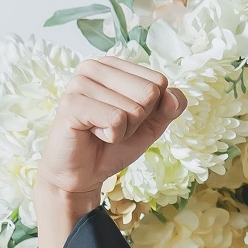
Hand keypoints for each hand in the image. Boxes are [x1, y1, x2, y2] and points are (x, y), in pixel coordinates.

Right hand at [33, 54, 187, 247]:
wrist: (78, 181)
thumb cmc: (109, 151)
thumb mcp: (148, 130)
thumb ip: (168, 108)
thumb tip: (177, 95)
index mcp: (111, 66)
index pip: (161, 81)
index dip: (153, 112)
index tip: (125, 125)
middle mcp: (91, 67)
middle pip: (152, 91)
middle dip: (141, 122)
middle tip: (112, 134)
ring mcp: (78, 83)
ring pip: (137, 106)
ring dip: (124, 132)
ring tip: (100, 138)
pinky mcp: (70, 104)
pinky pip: (118, 117)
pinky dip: (113, 136)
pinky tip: (92, 140)